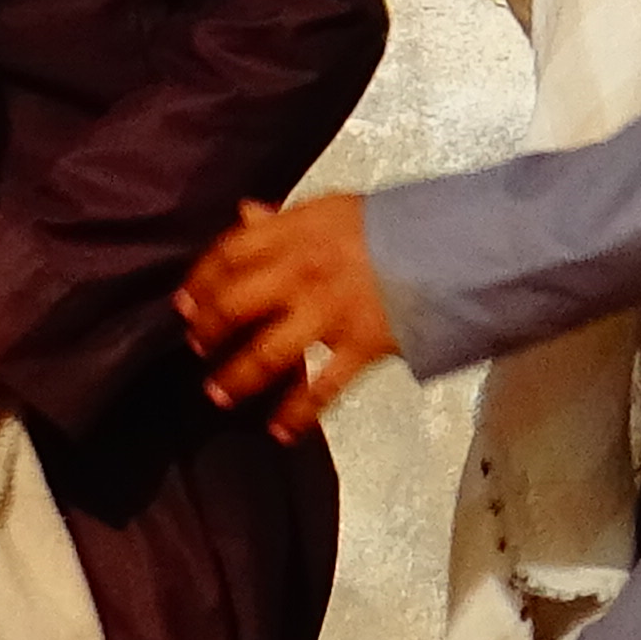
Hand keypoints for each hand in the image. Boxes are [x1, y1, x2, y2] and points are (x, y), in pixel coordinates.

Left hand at [178, 193, 401, 440]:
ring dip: (238, 376)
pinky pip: (322, 387)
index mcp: (297, 232)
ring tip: (218, 394)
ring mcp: (330, 312)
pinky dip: (299, 412)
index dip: (201, 279)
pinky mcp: (360, 345)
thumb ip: (285, 218)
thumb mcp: (335, 207)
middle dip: (209, 329)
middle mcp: (303, 271)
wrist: (455, 246)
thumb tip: (245, 215)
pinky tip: (280, 432)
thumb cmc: (396, 225)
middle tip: (196, 346)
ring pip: (267, 352)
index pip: (231, 253)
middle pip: (237, 304)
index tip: (185, 301)